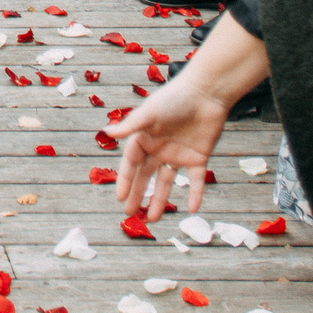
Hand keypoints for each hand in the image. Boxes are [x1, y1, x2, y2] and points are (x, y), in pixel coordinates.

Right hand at [107, 15, 266, 214]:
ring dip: (161, 200)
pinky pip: (196, 180)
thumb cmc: (174, 98)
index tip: (120, 198)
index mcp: (144, 137)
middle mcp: (159, 148)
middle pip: (146, 176)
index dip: (125, 180)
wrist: (206, 93)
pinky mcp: (198, 157)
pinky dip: (195, 194)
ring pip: (167, 183)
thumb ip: (130, 125)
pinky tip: (191, 209)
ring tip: (154, 219)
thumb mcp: (149, 113)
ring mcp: (179, 154)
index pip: (131, 163)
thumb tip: (106, 132)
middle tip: (131, 214)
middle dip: (139, 194)